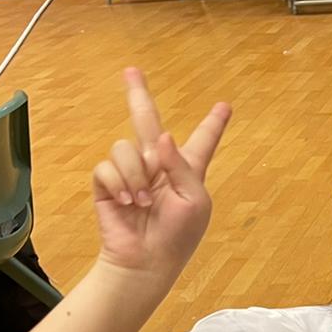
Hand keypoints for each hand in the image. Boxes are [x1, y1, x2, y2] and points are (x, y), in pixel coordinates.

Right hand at [91, 68, 230, 284]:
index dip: (213, 124)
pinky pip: (107, 167)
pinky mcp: (108, 183)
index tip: (225, 105)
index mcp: (188, 171)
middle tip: (131, 71)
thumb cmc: (178, 235)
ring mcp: (132, 172)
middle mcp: (159, 166)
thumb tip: (163, 136)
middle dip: (138, 96)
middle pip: (148, 123)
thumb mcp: (194, 201)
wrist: (145, 260)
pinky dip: (118, 183)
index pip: (202, 141)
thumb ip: (182, 166)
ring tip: (142, 200)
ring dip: (135, 173)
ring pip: (125, 147)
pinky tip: (126, 202)